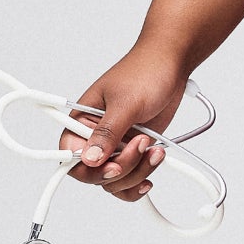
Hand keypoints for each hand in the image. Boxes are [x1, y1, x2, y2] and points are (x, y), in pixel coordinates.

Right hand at [57, 43, 190, 203]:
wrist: (173, 63)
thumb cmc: (146, 71)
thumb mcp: (127, 101)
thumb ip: (108, 132)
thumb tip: (89, 159)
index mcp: (82, 121)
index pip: (70, 158)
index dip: (89, 169)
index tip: (113, 166)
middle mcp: (95, 137)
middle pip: (95, 174)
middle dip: (122, 167)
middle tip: (142, 143)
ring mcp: (116, 145)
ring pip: (115, 179)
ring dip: (138, 171)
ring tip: (155, 148)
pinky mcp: (133, 149)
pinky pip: (130, 177)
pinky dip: (142, 177)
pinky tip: (153, 164)